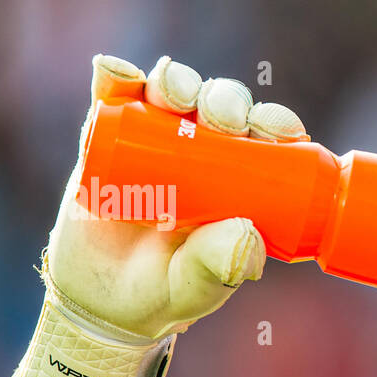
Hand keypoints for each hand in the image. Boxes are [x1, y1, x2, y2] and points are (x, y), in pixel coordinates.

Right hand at [9, 54, 307, 376]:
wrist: (101, 301)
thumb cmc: (166, 293)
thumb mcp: (198, 285)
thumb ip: (221, 265)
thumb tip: (245, 234)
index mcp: (244, 181)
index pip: (268, 139)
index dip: (274, 123)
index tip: (272, 129)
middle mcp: (205, 152)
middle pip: (223, 106)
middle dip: (225, 100)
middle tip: (219, 117)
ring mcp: (157, 139)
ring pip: (174, 93)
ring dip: (177, 82)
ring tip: (171, 95)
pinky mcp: (110, 137)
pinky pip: (114, 97)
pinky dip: (115, 77)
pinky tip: (115, 75)